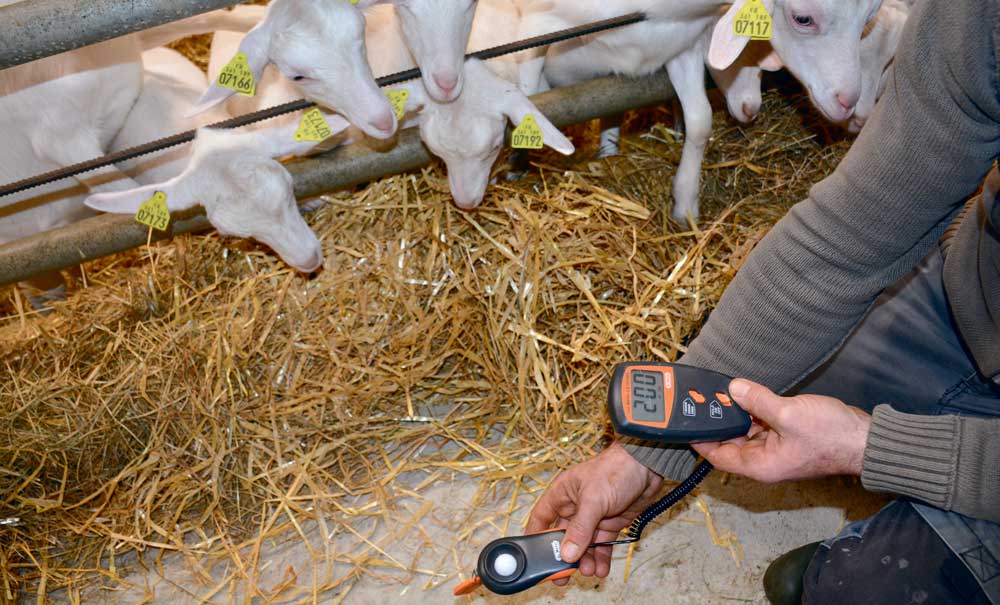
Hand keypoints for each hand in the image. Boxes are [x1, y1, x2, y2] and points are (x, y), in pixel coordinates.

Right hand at [525, 441, 662, 583]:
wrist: (648, 466)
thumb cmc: (615, 470)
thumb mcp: (594, 500)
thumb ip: (580, 528)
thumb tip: (567, 554)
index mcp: (562, 494)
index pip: (542, 518)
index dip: (535, 536)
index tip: (534, 557)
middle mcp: (575, 507)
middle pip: (563, 536)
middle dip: (563, 556)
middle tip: (562, 576)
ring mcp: (593, 516)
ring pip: (583, 544)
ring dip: (585, 559)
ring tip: (589, 571)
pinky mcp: (610, 523)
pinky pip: (602, 544)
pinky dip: (601, 557)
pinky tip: (602, 569)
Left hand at [693, 379, 871, 482]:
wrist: (865, 439)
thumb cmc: (831, 436)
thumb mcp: (788, 415)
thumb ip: (757, 401)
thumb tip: (733, 389)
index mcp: (760, 465)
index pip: (718, 456)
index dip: (699, 440)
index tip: (684, 423)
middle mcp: (764, 460)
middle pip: (729, 442)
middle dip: (717, 421)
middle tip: (701, 398)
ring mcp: (776, 449)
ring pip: (745, 431)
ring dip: (735, 413)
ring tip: (719, 391)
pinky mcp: (787, 436)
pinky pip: (762, 425)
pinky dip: (752, 410)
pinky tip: (745, 393)